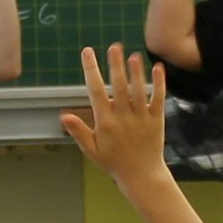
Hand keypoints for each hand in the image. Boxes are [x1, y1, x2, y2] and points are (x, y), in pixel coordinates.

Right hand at [65, 44, 165, 185]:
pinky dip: (159, 83)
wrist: (142, 176)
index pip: (95, 91)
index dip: (91, 70)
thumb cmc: (114, 162)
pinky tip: (157, 67)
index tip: (87, 52)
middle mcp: (123, 117)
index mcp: (105, 122)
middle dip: (115, 65)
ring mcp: (142, 118)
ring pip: (139, 90)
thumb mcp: (92, 150)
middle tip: (113, 46)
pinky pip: (158, 98)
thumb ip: (79, 131)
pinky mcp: (157, 120)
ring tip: (133, 55)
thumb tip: (63, 115)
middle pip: (118, 86)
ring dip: (136, 72)